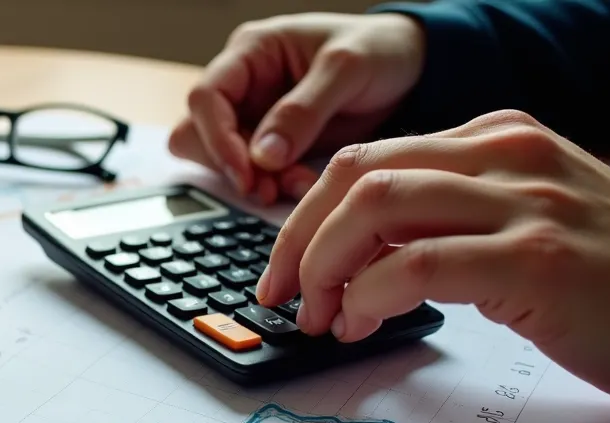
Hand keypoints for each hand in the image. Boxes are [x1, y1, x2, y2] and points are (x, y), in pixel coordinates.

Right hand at [169, 12, 424, 202]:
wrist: (412, 67)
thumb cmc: (378, 49)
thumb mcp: (346, 69)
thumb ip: (302, 110)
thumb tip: (262, 156)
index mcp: (250, 52)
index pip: (205, 97)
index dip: (217, 138)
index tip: (246, 171)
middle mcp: (243, 86)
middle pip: (197, 134)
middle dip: (231, 166)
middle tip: (266, 187)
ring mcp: (254, 117)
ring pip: (221, 160)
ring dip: (252, 181)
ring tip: (292, 186)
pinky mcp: (272, 145)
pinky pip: (255, 174)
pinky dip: (274, 186)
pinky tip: (304, 185)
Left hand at [258, 110, 609, 404]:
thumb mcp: (525, 223)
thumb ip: (450, 219)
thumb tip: (354, 257)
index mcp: (499, 139)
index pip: (368, 158)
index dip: (306, 217)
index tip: (285, 268)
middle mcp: (508, 153)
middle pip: (356, 173)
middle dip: (297, 239)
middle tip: (284, 296)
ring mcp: (525, 201)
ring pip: (375, 205)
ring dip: (325, 266)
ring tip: (323, 316)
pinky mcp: (537, 258)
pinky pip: (416, 262)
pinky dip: (369, 295)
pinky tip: (363, 322)